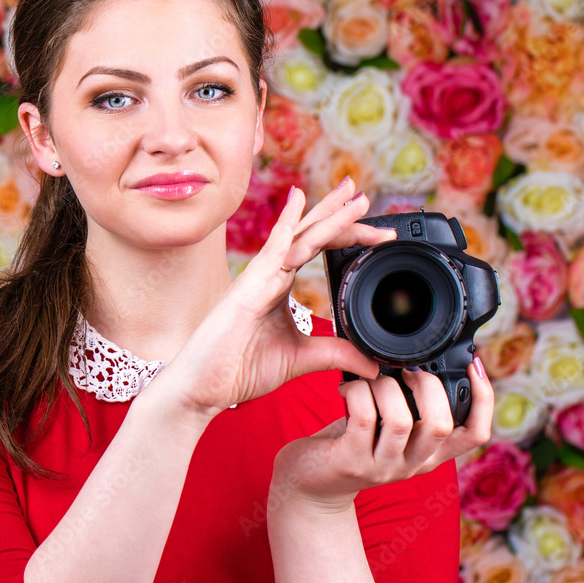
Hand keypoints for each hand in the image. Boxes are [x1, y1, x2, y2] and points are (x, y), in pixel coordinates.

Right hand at [156, 180, 396, 418]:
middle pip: (312, 235)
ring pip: (300, 238)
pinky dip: (287, 223)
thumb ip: (335, 354)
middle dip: (341, 215)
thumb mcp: (300, 359)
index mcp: (280, 286)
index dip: (348, 239)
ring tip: (355, 195)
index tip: (380, 236)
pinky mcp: (248, 287)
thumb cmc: (239, 369)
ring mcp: (258, 278)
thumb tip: (371, 363)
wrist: (203, 386)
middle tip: (365, 196)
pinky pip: (272, 249)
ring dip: (329, 216)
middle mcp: (270, 274)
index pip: (319, 251)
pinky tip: (300, 199)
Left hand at [269, 358, 494, 511]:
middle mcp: (411, 465)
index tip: (476, 365)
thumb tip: (420, 361)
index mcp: (428, 455)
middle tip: (406, 370)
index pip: (476, 434)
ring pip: (400, 419)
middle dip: (427, 385)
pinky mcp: (350, 462)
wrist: (308, 484)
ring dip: (385, 387)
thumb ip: (409, 406)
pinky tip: (346, 389)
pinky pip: (363, 416)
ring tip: (369, 381)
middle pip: (441, 425)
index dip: (485, 399)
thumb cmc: (349, 444)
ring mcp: (381, 467)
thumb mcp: (387, 429)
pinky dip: (357, 392)